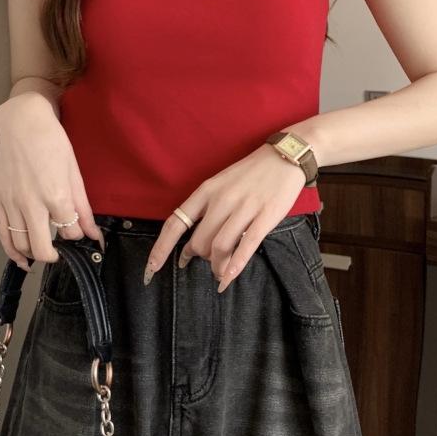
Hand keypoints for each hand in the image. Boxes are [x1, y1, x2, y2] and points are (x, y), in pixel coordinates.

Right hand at [0, 92, 104, 271]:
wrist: (21, 122)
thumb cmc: (52, 142)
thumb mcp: (74, 173)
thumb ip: (83, 208)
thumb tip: (94, 234)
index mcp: (55, 196)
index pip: (70, 233)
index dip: (78, 237)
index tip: (81, 235)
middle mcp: (31, 204)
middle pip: (43, 249)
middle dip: (56, 255)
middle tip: (63, 251)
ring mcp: (11, 204)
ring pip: (22, 245)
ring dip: (35, 254)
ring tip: (45, 252)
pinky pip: (2, 235)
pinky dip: (12, 252)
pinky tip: (22, 260)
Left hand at [143, 143, 307, 292]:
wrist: (284, 157)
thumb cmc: (249, 174)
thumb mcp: (220, 185)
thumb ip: (205, 212)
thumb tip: (191, 246)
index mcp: (206, 191)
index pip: (175, 223)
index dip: (161, 248)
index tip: (152, 268)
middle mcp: (221, 200)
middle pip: (199, 242)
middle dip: (200, 258)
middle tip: (209, 262)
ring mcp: (244, 208)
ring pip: (220, 247)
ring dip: (217, 266)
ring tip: (220, 273)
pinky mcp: (265, 217)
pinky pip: (246, 246)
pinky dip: (235, 266)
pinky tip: (228, 278)